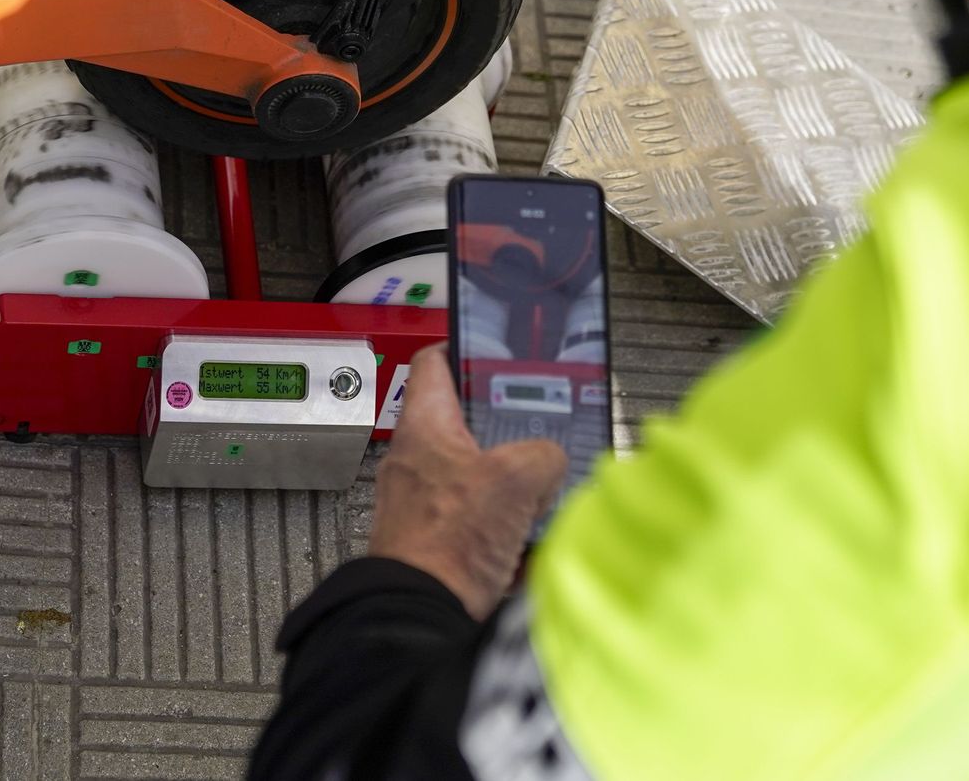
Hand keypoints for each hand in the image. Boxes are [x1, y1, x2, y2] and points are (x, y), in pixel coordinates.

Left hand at [369, 344, 568, 620]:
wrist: (421, 618)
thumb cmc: (444, 544)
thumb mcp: (517, 476)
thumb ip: (543, 453)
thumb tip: (550, 463)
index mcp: (425, 426)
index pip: (435, 363)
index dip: (466, 349)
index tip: (493, 349)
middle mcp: (418, 462)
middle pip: (470, 426)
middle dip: (512, 431)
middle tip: (544, 429)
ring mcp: (427, 506)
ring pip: (482, 477)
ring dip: (517, 485)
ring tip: (547, 490)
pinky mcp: (441, 545)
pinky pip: (484, 524)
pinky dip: (511, 530)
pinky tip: (534, 539)